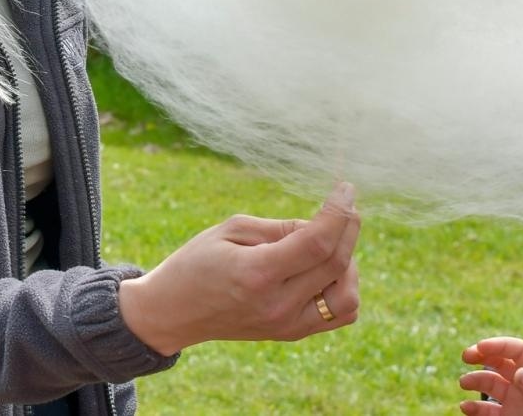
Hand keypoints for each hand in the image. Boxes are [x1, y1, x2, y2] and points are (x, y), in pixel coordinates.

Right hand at [117, 182, 359, 354]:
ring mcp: (288, 325)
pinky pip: (340, 314)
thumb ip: (279, 228)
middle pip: (337, 264)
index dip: (337, 212)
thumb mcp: (230, 231)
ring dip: (348, 263)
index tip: (345, 188)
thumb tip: (320, 225)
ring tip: (328, 243)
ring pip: (348, 297)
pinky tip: (324, 268)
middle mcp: (277, 305)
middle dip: (348, 227)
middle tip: (344, 205)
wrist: (174, 312)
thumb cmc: (196, 263)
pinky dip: (343, 286)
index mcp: (256, 273)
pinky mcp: (293, 334)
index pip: (316, 243)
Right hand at [459, 337, 522, 415]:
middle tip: (466, 356)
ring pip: (491, 383)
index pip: (519, 350)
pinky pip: (488, 409)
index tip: (481, 346)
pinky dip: (475, 407)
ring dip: (475, 379)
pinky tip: (466, 407)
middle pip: (500, 361)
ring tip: (464, 383)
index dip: (499, 345)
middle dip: (481, 355)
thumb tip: (519, 372)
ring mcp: (517, 399)